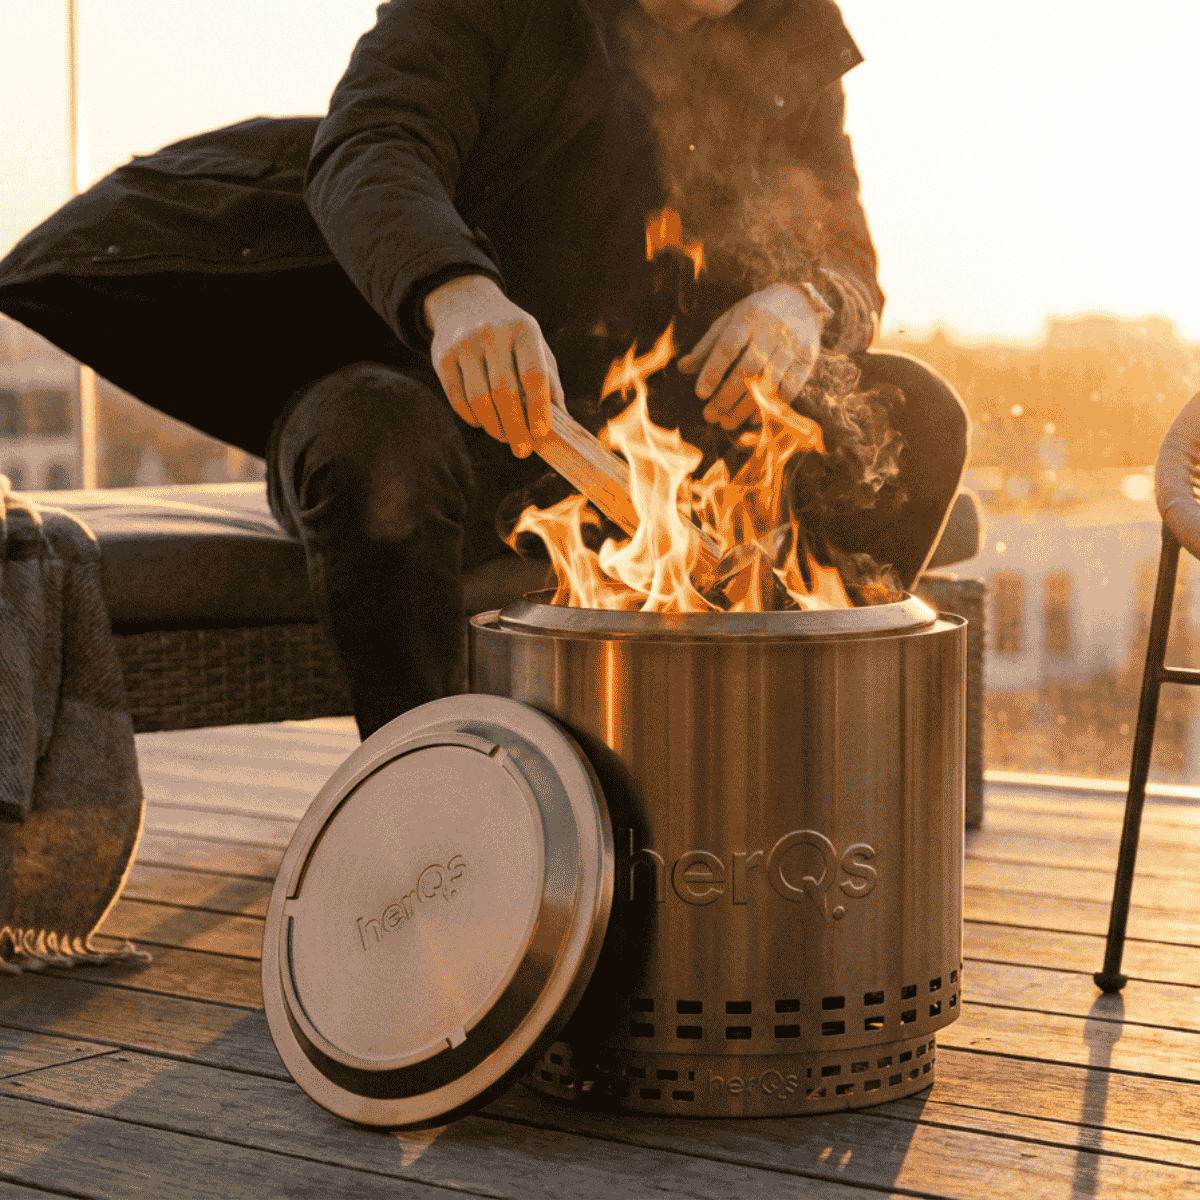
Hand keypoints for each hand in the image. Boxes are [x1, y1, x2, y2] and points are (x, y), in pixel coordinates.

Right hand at [424, 274, 564, 456]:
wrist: (465, 302)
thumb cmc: (510, 335)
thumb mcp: (535, 346)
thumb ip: (549, 380)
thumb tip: (561, 423)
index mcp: (523, 329)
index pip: (533, 375)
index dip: (538, 408)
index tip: (540, 433)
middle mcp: (492, 333)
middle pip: (504, 392)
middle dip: (515, 427)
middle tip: (522, 450)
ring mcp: (464, 344)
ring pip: (479, 399)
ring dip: (494, 426)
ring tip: (504, 436)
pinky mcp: (442, 357)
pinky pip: (457, 399)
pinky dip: (472, 418)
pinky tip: (483, 422)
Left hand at [676, 282, 822, 429]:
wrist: (801, 301)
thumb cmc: (755, 315)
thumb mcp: (729, 321)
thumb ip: (707, 345)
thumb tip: (681, 368)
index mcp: (747, 317)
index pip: (728, 346)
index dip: (713, 371)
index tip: (700, 394)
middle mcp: (771, 330)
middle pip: (748, 369)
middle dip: (727, 397)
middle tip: (710, 416)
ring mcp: (792, 345)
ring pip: (768, 382)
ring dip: (746, 408)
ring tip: (727, 424)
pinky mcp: (808, 359)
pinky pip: (790, 388)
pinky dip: (771, 407)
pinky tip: (754, 419)